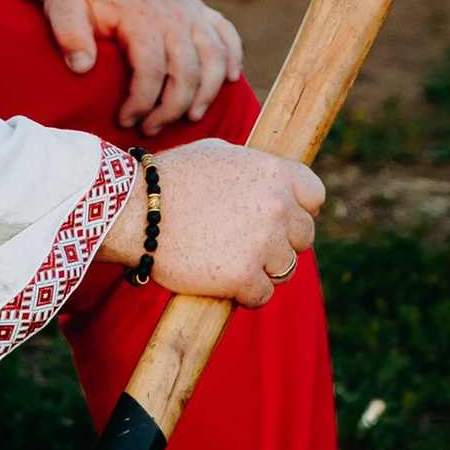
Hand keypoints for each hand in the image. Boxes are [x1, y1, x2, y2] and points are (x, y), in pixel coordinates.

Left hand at [39, 0, 243, 132]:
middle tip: (151, 129)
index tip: (125, 121)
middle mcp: (175, 18)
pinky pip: (228, 34)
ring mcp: (192, 13)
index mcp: (142, 21)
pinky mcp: (201, 9)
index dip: (140, 103)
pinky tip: (232, 80)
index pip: (150, 72)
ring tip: (191, 117)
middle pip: (186, 73)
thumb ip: (69, 34)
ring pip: (215, 59)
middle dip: (171, 109)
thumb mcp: (65, 6)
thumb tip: (82, 67)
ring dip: (207, 92)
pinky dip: (234, 57)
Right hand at [98, 137, 322, 305]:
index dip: (300, 210)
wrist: (135, 210)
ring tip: (235, 264)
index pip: (315, 196)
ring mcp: (262, 242)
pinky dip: (246, 295)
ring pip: (285, 269)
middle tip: (252, 246)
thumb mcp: (217, 153)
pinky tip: (227, 285)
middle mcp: (276, 205)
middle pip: (304, 237)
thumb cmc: (171, 178)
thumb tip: (270, 180)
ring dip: (264, 270)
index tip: (282, 220)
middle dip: (281, 243)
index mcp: (273, 171)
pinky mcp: (243, 276)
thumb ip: (251, 166)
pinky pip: (262, 295)